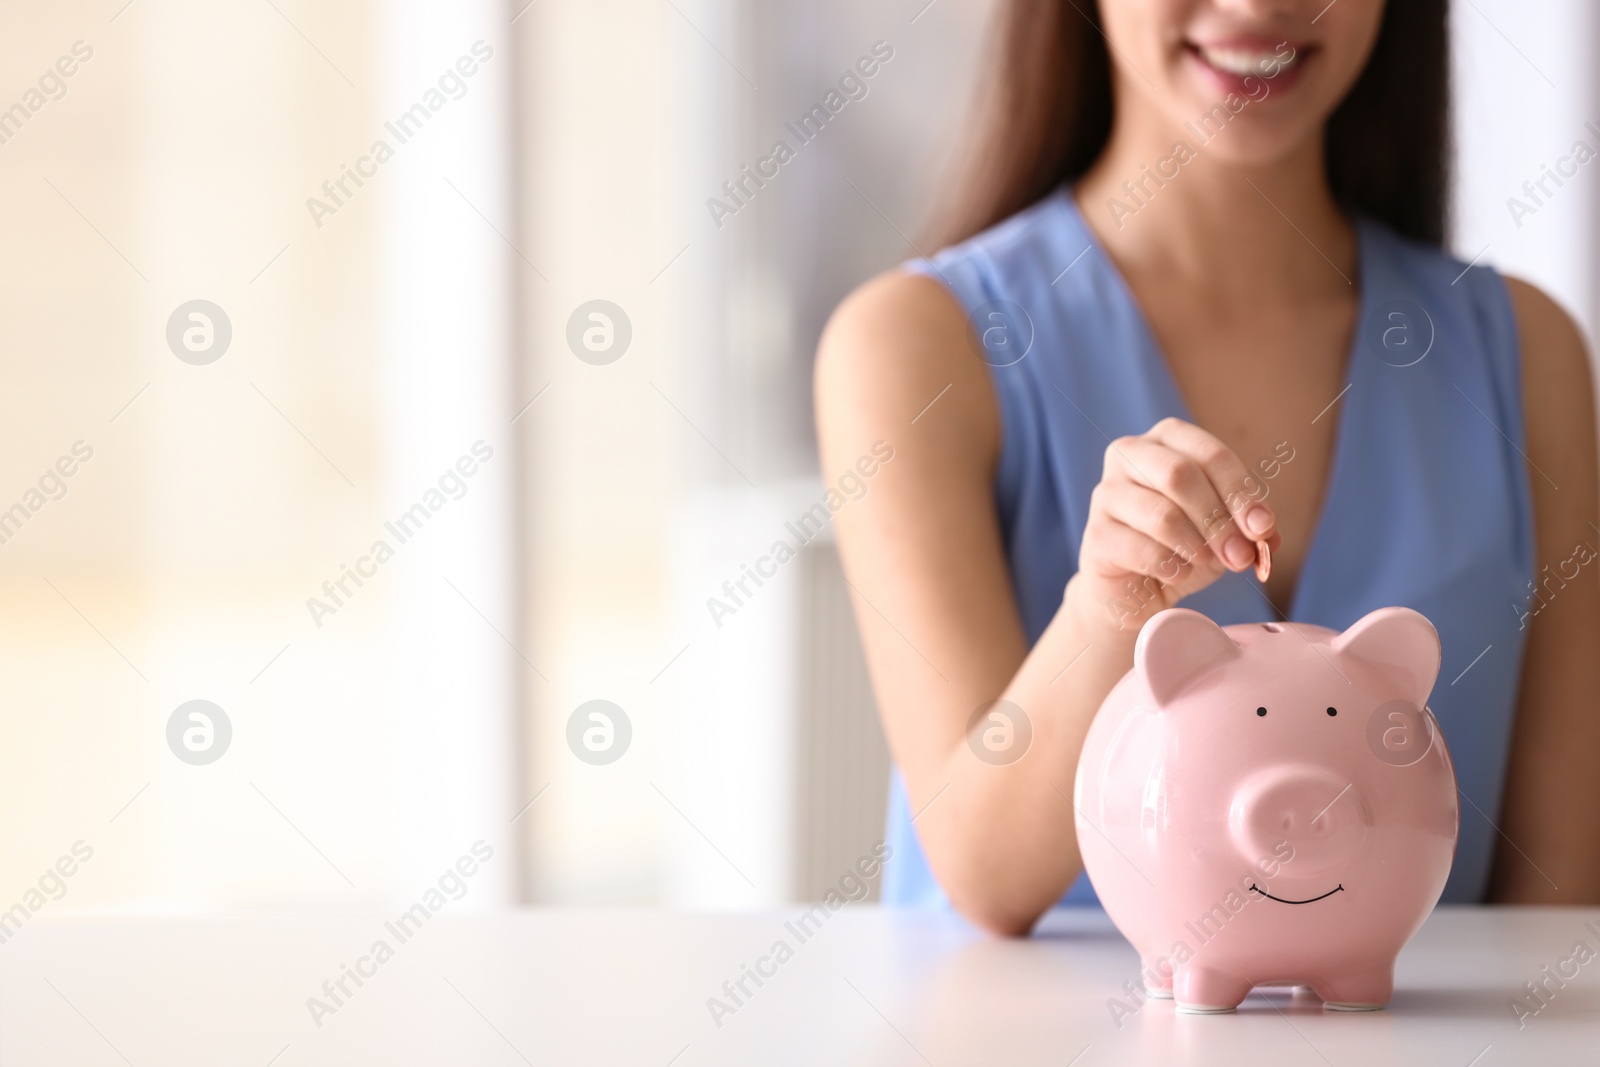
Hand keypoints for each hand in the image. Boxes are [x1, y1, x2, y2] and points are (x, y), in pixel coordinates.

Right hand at [1067, 417, 1279, 632]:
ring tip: (1206, 565)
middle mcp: (1128, 455)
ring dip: (1197, 548)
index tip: (1262, 527)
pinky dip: (1173, 569)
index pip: (1209, 453)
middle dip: (1218, 520)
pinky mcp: (1096, 535)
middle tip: (1240, 556)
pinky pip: (1144, 551)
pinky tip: (1177, 575)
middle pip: (1180, 475)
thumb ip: (1248, 526)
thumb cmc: (1181, 546)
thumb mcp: (1223, 529)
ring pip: (1163, 515)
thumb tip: (1265, 530)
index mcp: (1166, 439)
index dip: (1241, 491)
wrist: (1134, 589)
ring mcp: (1106, 493)